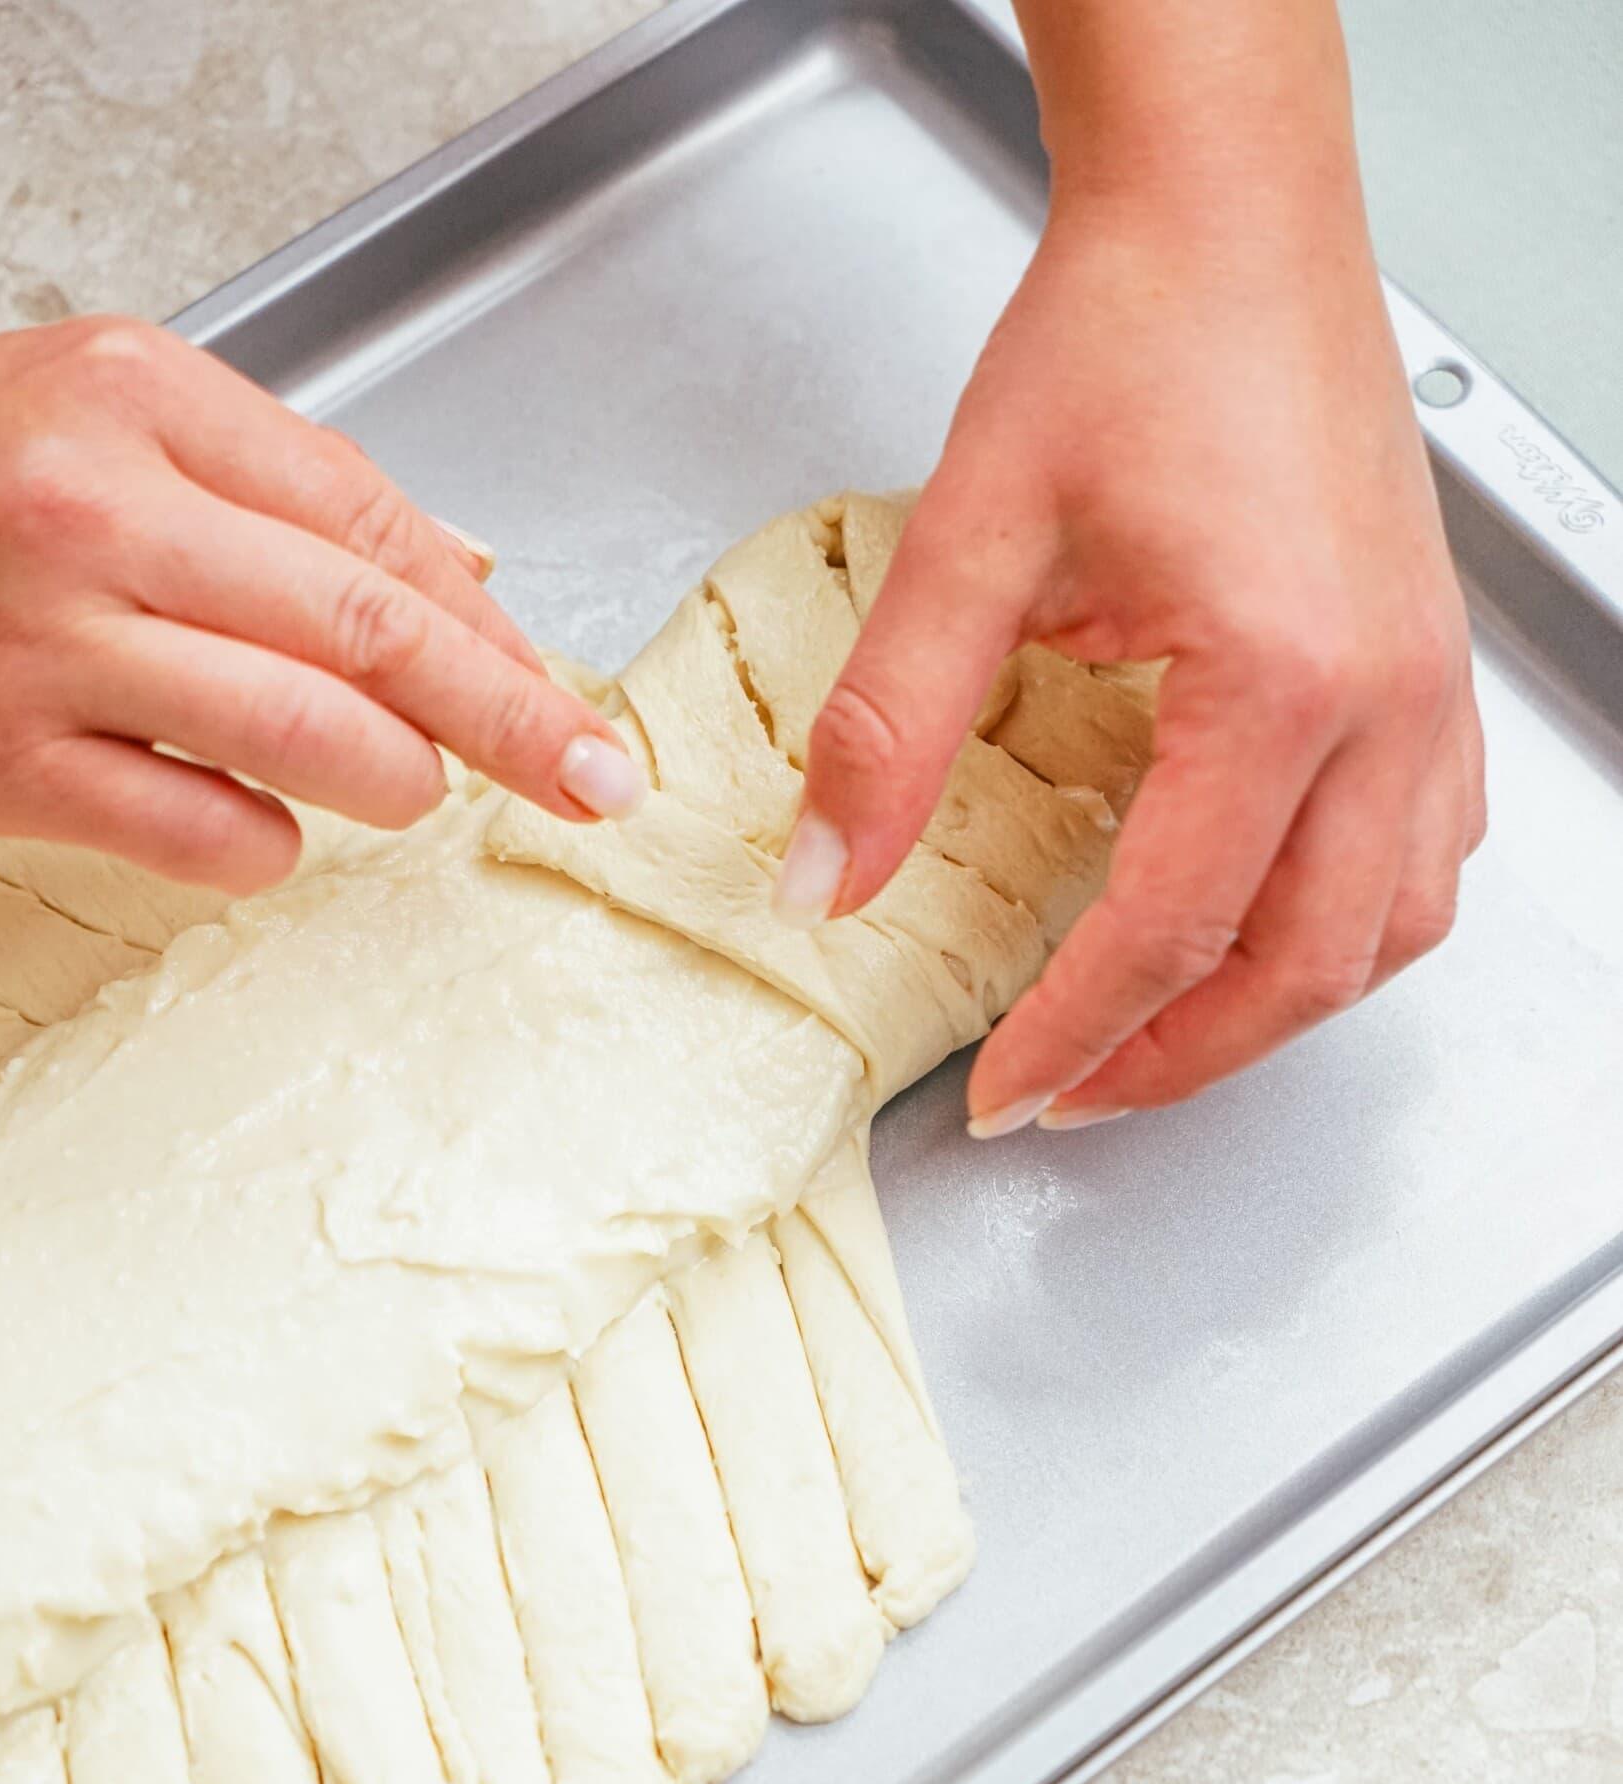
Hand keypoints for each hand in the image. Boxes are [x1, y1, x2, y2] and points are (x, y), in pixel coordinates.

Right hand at [0, 318, 643, 890]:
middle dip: (510, 718)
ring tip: (402, 786)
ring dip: (395, 781)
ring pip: (306, 734)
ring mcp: (49, 641)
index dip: (491, 624)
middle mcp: (95, 509)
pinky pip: (207, 833)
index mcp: (135, 395)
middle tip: (592, 777)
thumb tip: (468, 579)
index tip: (566, 692)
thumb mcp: (107, 417)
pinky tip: (261, 819)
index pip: (373, 518)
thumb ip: (283, 486)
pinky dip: (269, 844)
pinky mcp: (10, 762)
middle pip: (369, 626)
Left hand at [780, 196, 1483, 1133]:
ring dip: (1272, 1011)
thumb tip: (827, 877)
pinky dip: (1345, 927)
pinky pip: (1427, 854)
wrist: (1229, 217)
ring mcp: (1427, 686)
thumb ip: (889, 729)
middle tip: (1069, 1095)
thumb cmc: (1130, 334)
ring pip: (1387, 931)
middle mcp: (1385, 699)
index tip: (1003, 1093)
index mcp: (1280, 676)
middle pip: (1301, 967)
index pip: (1170, 930)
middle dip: (1176, 1060)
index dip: (1074, 1035)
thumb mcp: (971, 538)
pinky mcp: (1429, 665)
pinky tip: (1265, 925)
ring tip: (1155, 1038)